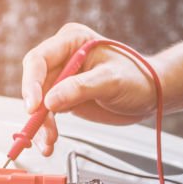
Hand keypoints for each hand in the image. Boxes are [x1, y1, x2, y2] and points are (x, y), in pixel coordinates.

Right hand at [20, 23, 157, 155]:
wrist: (150, 94)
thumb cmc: (137, 78)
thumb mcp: (111, 80)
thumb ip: (80, 88)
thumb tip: (50, 101)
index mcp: (71, 41)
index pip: (39, 59)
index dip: (32, 83)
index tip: (34, 105)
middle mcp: (62, 57)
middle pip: (35, 83)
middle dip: (36, 109)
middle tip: (41, 128)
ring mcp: (62, 79)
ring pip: (39, 103)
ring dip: (40, 124)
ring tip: (48, 142)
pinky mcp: (65, 98)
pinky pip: (48, 114)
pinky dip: (47, 129)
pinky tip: (49, 141)